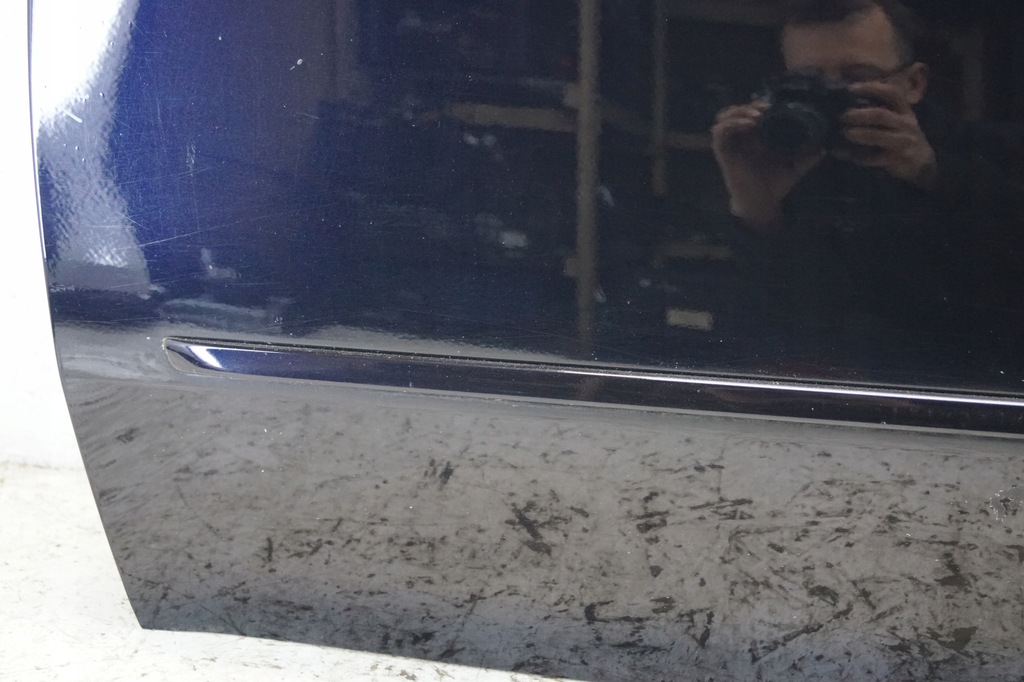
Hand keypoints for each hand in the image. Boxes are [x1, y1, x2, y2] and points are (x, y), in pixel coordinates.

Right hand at [712, 101, 824, 229]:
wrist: (762, 203)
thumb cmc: (775, 187)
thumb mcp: (795, 168)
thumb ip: (808, 158)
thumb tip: (824, 148)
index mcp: (754, 139)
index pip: (750, 112)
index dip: (758, 104)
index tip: (774, 104)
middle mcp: (740, 139)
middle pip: (735, 111)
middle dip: (749, 105)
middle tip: (765, 107)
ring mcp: (730, 145)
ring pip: (724, 117)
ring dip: (739, 112)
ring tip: (756, 115)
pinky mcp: (723, 152)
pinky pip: (720, 132)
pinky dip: (732, 123)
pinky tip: (749, 124)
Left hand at [839, 82, 937, 189]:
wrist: (921, 160)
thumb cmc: (901, 134)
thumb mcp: (898, 118)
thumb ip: (880, 108)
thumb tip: (847, 99)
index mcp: (903, 109)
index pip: (891, 93)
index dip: (871, 88)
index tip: (850, 88)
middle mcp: (905, 123)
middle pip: (881, 115)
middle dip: (860, 114)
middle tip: (843, 116)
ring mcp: (902, 141)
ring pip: (878, 136)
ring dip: (860, 134)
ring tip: (845, 133)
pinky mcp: (897, 159)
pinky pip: (874, 157)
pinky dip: (857, 156)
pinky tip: (843, 153)